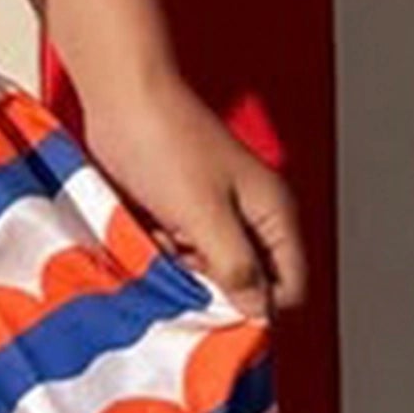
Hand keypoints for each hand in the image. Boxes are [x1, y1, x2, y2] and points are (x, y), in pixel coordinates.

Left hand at [77, 59, 304, 312]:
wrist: (123, 98)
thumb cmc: (167, 144)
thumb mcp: (205, 215)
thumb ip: (237, 267)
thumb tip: (260, 311)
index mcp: (273, 213)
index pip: (289, 287)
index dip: (258, 308)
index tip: (217, 314)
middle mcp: (252, 217)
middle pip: (252, 283)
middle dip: (217, 292)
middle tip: (183, 279)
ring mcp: (217, 214)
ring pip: (214, 272)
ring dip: (187, 275)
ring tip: (163, 252)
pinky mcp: (184, 212)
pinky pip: (185, 254)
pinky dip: (167, 257)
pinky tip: (149, 239)